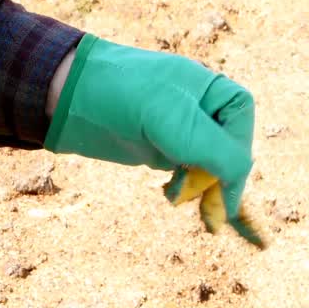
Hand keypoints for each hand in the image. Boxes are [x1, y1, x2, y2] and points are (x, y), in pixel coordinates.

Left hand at [45, 34, 256, 241]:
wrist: (68, 95)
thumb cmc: (123, 95)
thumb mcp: (174, 121)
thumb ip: (214, 151)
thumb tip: (240, 184)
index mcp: (216, 92)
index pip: (240, 135)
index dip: (235, 164)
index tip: (223, 191)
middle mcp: (203, 112)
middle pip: (229, 156)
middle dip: (222, 184)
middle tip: (211, 216)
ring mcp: (183, 132)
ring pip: (211, 170)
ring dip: (206, 193)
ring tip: (193, 210)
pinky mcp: (163, 150)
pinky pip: (190, 176)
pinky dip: (191, 192)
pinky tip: (184, 203)